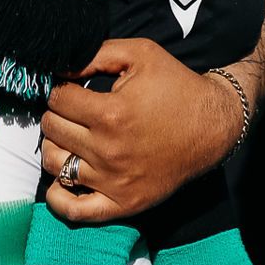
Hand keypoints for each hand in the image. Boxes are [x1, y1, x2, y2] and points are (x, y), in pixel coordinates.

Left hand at [39, 39, 238, 223]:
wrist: (212, 126)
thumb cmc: (176, 86)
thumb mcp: (140, 53)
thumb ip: (96, 54)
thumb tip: (59, 66)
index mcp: (110, 113)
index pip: (57, 98)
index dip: (59, 87)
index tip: (68, 87)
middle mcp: (108, 150)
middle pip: (52, 129)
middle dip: (57, 113)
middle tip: (71, 109)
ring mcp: (113, 182)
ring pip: (55, 163)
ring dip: (55, 145)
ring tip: (70, 136)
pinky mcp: (123, 203)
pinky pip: (75, 211)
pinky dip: (58, 198)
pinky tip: (60, 181)